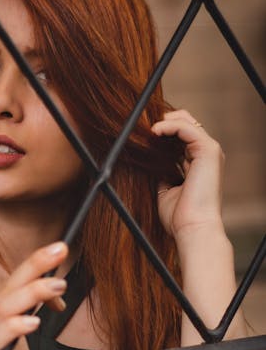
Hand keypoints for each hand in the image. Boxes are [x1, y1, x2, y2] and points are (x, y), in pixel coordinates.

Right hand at [0, 242, 67, 349]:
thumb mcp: (25, 328)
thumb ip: (35, 304)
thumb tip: (56, 286)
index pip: (11, 280)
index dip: (36, 266)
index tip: (59, 250)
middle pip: (7, 287)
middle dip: (35, 267)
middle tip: (59, 253)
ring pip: (3, 308)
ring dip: (32, 293)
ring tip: (56, 287)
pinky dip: (14, 327)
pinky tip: (32, 322)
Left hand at [152, 110, 224, 241]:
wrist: (192, 229)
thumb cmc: (180, 217)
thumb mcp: (165, 190)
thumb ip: (161, 174)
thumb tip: (148, 163)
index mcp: (198, 163)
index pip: (180, 136)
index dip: (162, 132)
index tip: (142, 136)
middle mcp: (205, 155)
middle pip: (185, 123)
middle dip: (162, 122)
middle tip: (141, 129)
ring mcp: (209, 151)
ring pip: (186, 120)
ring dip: (164, 121)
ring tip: (146, 130)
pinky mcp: (208, 151)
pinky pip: (186, 128)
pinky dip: (168, 126)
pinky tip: (154, 132)